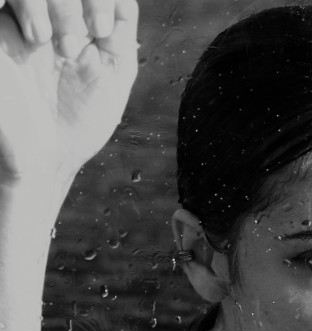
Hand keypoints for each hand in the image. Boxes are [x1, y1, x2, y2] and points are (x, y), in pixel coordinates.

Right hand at [0, 0, 138, 182]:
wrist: (42, 156)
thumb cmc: (78, 120)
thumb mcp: (114, 72)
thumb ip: (121, 29)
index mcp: (73, 17)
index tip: (102, 32)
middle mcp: (42, 11)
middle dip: (76, 0)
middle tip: (80, 40)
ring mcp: (13, 19)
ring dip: (54, 2)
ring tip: (57, 46)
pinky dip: (27, 3)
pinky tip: (36, 38)